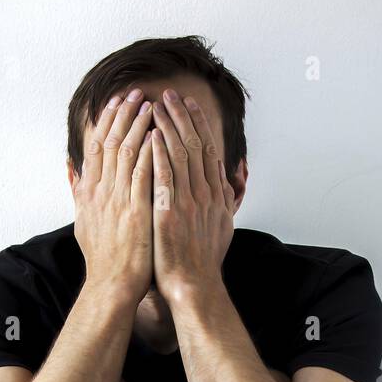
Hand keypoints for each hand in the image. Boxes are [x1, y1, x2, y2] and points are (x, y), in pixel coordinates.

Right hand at [72, 88, 153, 305]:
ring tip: (150, 104)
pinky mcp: (136, 211)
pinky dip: (150, 151)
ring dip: (138, 125)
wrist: (112, 285)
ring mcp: (117, 200)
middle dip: (123, 114)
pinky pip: (144, 173)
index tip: (116, 102)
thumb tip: (70, 169)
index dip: (106, 122)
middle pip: (110, 142)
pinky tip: (159, 134)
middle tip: (135, 93)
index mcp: (88, 192)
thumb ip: (77, 192)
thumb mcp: (82, 221)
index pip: (95, 147)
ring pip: (126, 152)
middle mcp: (100, 192)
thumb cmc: (102, 259)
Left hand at [150, 90, 235, 303]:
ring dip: (168, 127)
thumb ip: (225, 198)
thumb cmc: (202, 261)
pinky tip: (151, 135)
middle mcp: (205, 194)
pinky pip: (164, 177)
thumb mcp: (222, 225)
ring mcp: (188, 203)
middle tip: (169, 94)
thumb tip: (230, 178)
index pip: (207, 150)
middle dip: (182, 116)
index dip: (198, 124)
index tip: (188, 104)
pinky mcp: (170, 214)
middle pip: (195, 145)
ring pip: (180, 155)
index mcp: (216, 195)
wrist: (194, 287)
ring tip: (155, 105)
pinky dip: (159, 154)